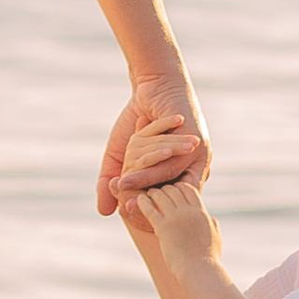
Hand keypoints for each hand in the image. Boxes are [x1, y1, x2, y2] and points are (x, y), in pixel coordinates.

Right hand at [97, 68, 211, 212]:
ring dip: (143, 183)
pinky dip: (147, 166)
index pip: (168, 200)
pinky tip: (126, 174)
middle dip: (149, 202)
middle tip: (127, 209)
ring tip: (122, 189)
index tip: (126, 210)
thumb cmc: (140, 120)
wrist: (155, 86)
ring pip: (167, 174)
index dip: (148, 206)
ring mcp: (195, 153)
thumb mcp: (121, 154)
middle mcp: (193, 166)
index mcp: (181, 173)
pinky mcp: (192, 137)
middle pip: (171, 193)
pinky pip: (167, 157)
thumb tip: (103, 212)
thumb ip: (112, 180)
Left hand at [133, 177, 221, 270]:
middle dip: (164, 189)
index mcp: (201, 212)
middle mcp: (188, 212)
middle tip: (157, 192)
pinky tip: (139, 200)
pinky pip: (150, 209)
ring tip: (147, 195)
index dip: (179, 187)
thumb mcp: (215, 236)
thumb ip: (212, 224)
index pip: (188, 188)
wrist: (200, 271)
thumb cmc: (208, 258)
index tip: (172, 190)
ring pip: (160, 195)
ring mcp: (175, 218)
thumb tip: (211, 218)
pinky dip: (143, 202)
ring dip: (153, 193)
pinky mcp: (163, 228)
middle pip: (173, 189)